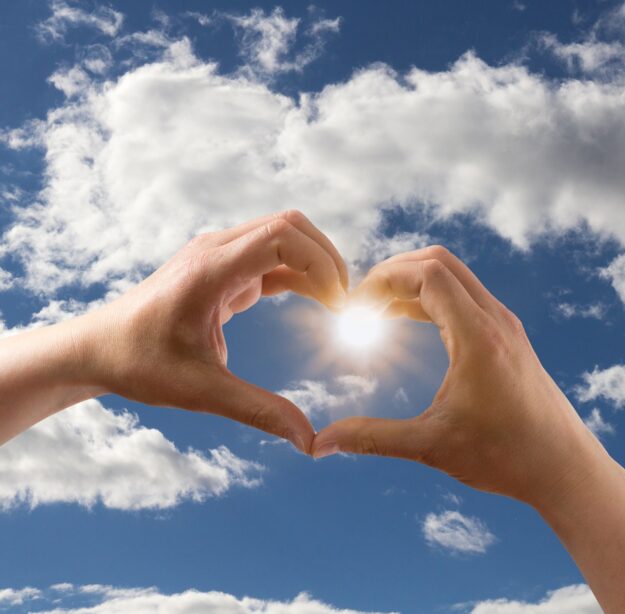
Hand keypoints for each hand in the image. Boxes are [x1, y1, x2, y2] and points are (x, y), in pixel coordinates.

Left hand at [76, 210, 347, 452]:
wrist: (97, 348)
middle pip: (291, 225)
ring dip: (315, 263)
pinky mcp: (221, 268)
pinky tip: (314, 300)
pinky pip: (271, 257)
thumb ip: (258, 410)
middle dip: (327, 259)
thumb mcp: (200, 391)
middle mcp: (216, 250)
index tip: (337, 305)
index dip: (321, 264)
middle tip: (344, 303)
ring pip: (284, 235)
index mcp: (209, 269)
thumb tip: (308, 439)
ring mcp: (218, 255)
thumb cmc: (138, 364)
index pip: (282, 236)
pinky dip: (299, 273)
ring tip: (336, 304)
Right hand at [312, 245, 600, 505]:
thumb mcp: (432, 446)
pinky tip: (409, 320)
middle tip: (360, 302)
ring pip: (453, 276)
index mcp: (478, 336)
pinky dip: (431, 297)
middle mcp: (495, 319)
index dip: (382, 280)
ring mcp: (505, 324)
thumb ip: (372, 438)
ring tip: (377, 309)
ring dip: (412, 282)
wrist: (566, 469)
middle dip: (393, 272)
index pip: (426, 274)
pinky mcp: (508, 335)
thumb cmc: (507, 457)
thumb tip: (321, 443)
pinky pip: (464, 296)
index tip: (354, 306)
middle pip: (439, 262)